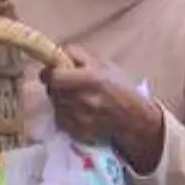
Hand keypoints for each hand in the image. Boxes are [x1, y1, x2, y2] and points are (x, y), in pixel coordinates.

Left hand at [40, 46, 165, 171]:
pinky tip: (80, 111)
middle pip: (52, 90)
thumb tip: (57, 53)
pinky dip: (66, 114)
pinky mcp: (77, 131)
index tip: (53, 71)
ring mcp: (78, 118)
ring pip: (56, 105)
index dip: (50, 72)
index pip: (53, 77)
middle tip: (67, 84)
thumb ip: (78, 55)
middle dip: (56, 85)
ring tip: (77, 97)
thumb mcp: (104, 64)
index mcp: (90, 79)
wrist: (135, 120)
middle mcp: (81, 100)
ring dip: (61, 100)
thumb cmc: (121, 88)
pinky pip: (61, 119)